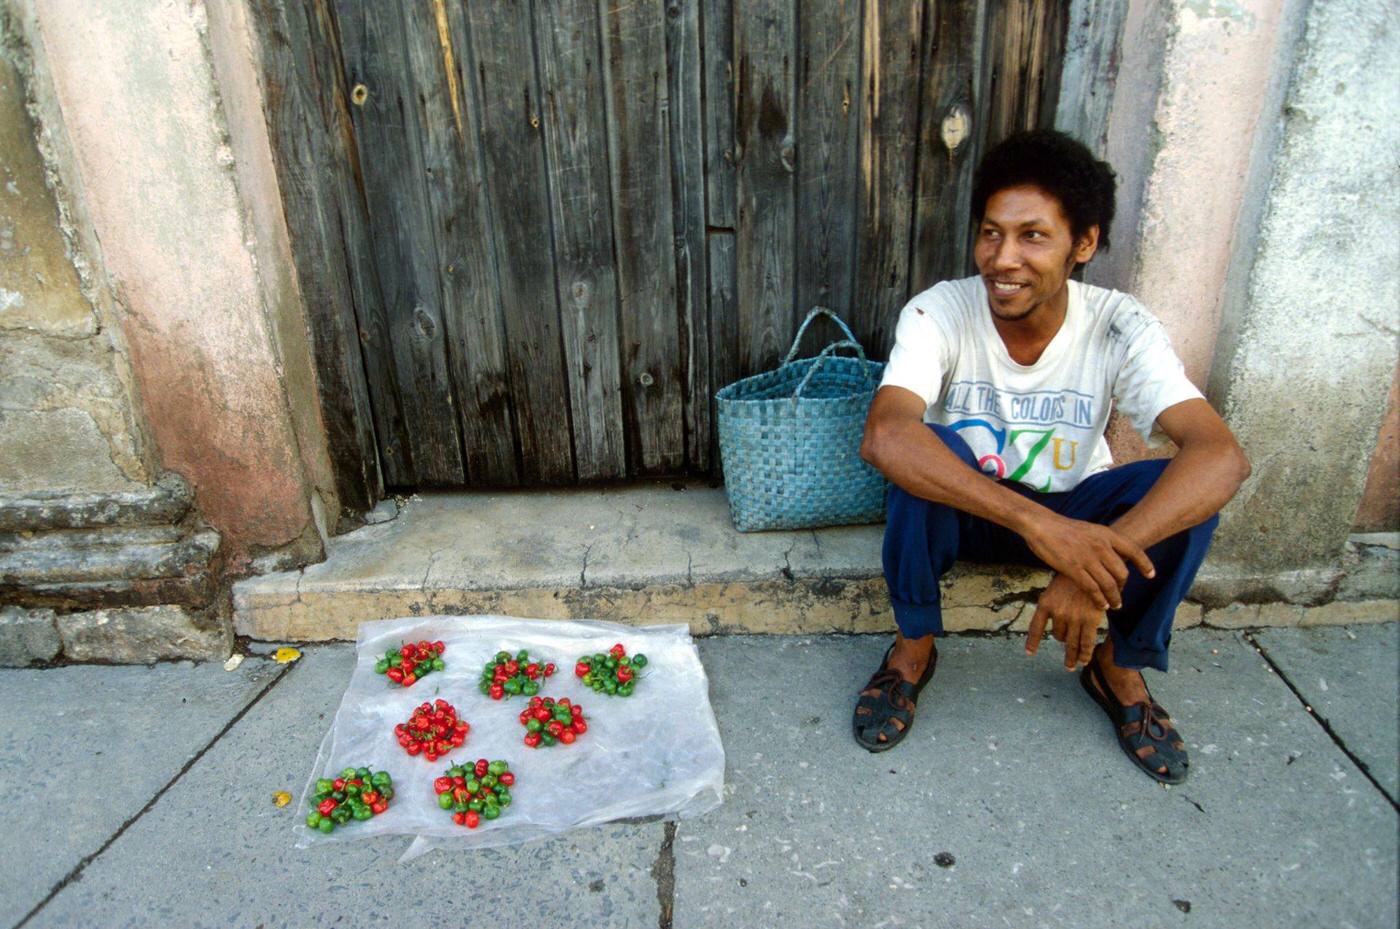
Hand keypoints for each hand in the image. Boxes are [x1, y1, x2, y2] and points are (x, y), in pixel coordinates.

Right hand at [1021, 513, 1154, 609]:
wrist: (1041, 525)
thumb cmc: (1063, 529)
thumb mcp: (1090, 530)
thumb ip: (1103, 543)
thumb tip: (1112, 557)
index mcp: (1106, 534)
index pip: (1134, 550)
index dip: (1145, 564)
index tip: (1151, 576)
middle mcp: (1101, 546)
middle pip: (1122, 572)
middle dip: (1123, 587)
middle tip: (1119, 594)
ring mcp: (1088, 558)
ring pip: (1109, 584)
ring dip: (1114, 598)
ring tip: (1114, 606)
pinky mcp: (1074, 568)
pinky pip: (1093, 589)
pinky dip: (1099, 600)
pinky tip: (1100, 605)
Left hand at [1026, 573, 1104, 669]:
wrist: (1093, 567)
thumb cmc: (1074, 576)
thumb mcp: (1056, 586)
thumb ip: (1053, 602)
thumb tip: (1053, 618)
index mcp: (1045, 603)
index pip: (1036, 626)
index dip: (1033, 641)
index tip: (1030, 653)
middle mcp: (1057, 612)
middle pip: (1058, 636)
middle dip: (1065, 646)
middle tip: (1067, 663)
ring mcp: (1073, 617)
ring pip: (1072, 643)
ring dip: (1073, 656)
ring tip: (1073, 665)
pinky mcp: (1090, 620)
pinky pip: (1087, 643)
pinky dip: (1085, 654)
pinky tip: (1084, 661)